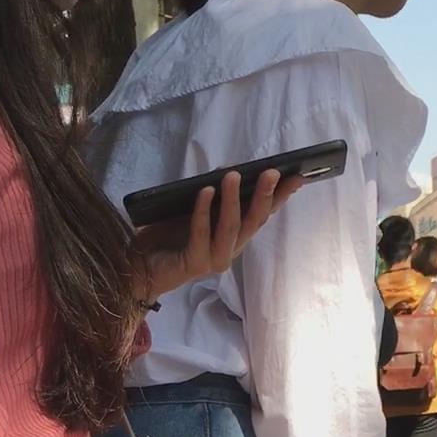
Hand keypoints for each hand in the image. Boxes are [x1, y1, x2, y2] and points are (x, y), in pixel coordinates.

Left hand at [133, 167, 299, 302]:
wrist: (138, 264)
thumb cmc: (167, 235)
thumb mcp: (194, 208)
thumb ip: (214, 195)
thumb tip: (230, 172)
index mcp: (234, 236)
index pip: (263, 214)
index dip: (281, 196)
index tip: (297, 176)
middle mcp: (230, 249)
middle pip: (254, 222)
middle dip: (265, 196)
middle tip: (271, 172)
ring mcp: (214, 259)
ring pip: (231, 229)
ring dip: (233, 200)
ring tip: (233, 175)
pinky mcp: (194, 264)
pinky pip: (201, 235)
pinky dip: (203, 212)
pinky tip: (204, 191)